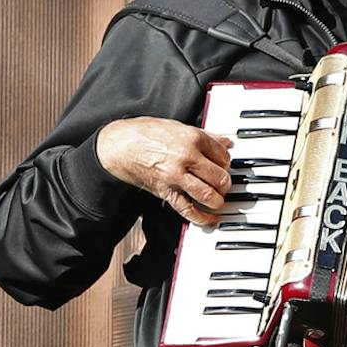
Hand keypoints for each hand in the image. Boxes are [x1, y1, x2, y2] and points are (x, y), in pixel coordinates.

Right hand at [97, 117, 233, 225]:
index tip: (224, 166)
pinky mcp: (166, 192)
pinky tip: (211, 219)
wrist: (119, 146)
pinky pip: (188, 210)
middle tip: (223, 184)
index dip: (227, 163)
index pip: (224, 156)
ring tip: (218, 199)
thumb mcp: (178, 127)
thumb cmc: (146, 134)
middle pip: (220, 177)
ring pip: (209, 195)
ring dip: (218, 201)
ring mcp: (177, 177)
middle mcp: (187, 158)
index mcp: (193, 138)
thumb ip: (206, 135)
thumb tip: (226, 142)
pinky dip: (203, 218)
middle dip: (225, 184)